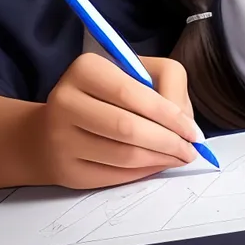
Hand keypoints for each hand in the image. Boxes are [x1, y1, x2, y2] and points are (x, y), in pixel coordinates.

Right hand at [30, 53, 201, 188]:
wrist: (51, 129)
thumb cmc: (105, 97)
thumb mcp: (133, 76)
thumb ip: (165, 89)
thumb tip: (188, 126)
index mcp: (85, 68)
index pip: (132, 92)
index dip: (169, 113)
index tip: (193, 131)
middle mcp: (65, 101)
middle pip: (128, 127)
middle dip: (169, 141)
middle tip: (192, 150)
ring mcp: (60, 139)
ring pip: (122, 154)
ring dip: (159, 159)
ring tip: (179, 157)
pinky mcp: (64, 170)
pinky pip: (112, 175)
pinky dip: (142, 172)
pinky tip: (156, 166)